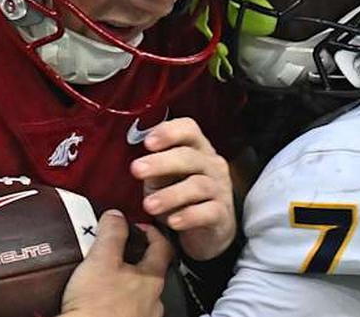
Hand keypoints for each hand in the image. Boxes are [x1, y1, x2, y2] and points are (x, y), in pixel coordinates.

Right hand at [60, 209, 172, 316]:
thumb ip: (111, 235)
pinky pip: (128, 313)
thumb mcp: (101, 261)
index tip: (138, 226)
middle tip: (117, 252)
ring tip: (105, 280)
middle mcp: (154, 301)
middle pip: (151, 273)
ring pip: (139, 296)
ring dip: (126, 285)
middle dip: (135, 260)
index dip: (151, 232)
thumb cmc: (96, 308)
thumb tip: (116, 216)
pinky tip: (102, 304)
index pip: (163, 246)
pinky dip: (118, 306)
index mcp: (151, 279)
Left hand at [130, 117, 235, 260]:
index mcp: (197, 149)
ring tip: (149, 205)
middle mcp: (211, 165)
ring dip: (171, 194)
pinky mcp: (222, 214)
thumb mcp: (164, 179)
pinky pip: (209, 212)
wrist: (207, 230)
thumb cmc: (182, 199)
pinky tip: (173, 221)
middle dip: (161, 162)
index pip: (189, 130)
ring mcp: (220, 189)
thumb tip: (137, 164)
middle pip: (190, 156)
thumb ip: (153, 169)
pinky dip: (190, 216)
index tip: (147, 143)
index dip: (169, 132)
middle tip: (137, 170)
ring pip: (198, 185)